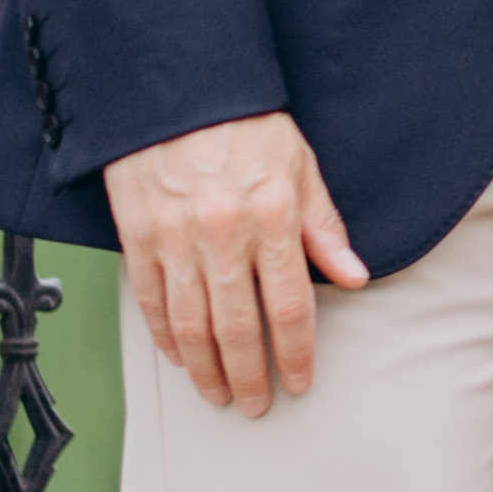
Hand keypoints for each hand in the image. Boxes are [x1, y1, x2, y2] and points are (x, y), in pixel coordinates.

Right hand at [104, 112, 367, 413]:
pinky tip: (178, 356)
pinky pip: (151, 300)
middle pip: (237, 328)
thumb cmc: (243, 123)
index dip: (295, 354)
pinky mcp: (138, 235)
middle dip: (249, 376)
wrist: (175, 87)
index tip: (298, 382)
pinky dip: (164, 336)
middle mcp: (223, 234)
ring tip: (218, 393)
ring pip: (190, 324)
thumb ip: (324, 228)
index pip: (290, 307)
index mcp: (271, 217)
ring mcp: (175, 238)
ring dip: (205, 369)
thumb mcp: (299, 165)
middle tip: (255, 404)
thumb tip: (354, 276)